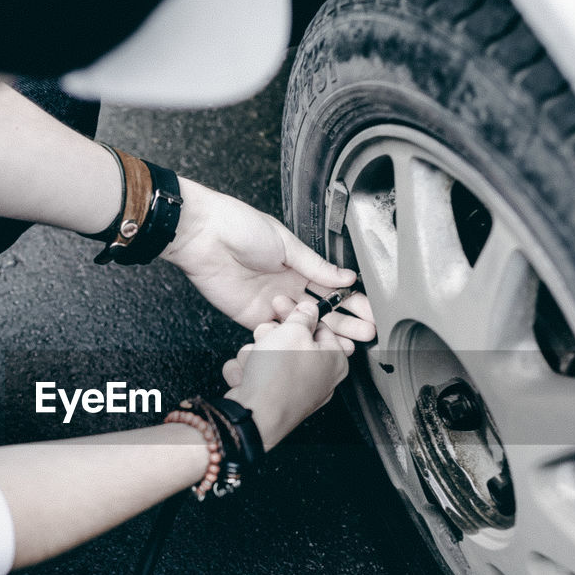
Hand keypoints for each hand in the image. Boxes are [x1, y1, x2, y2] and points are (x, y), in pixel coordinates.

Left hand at [163, 179, 375, 341]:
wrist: (203, 236)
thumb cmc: (240, 227)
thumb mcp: (286, 244)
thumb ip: (316, 266)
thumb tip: (347, 277)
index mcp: (298, 264)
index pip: (331, 286)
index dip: (352, 299)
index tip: (371, 311)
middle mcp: (287, 286)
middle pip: (322, 309)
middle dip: (346, 321)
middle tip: (367, 333)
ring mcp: (271, 303)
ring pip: (305, 324)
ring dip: (326, 335)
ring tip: (349, 345)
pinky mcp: (253, 317)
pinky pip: (279, 332)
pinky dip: (296, 341)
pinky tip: (315, 348)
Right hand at [220, 298, 352, 450]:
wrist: (255, 414)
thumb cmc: (279, 376)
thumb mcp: (293, 331)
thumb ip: (302, 315)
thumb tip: (308, 309)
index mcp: (334, 360)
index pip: (319, 327)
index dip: (297, 315)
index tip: (282, 308)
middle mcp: (319, 378)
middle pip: (291, 342)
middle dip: (271, 337)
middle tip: (265, 337)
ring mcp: (295, 390)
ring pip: (269, 357)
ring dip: (255, 354)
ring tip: (254, 362)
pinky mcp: (273, 399)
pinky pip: (257, 376)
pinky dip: (248, 374)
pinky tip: (247, 378)